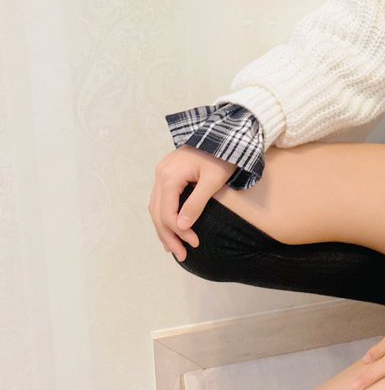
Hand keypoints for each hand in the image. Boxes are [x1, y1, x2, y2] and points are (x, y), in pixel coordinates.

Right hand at [149, 146, 236, 260]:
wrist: (224, 134)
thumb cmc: (222, 156)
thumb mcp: (213, 181)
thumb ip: (196, 204)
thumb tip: (181, 227)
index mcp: (169, 176)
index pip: (168, 213)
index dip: (179, 231)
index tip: (194, 243)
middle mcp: (160, 174)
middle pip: (157, 212)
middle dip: (168, 235)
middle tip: (181, 255)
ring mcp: (162, 172)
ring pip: (156, 207)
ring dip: (164, 228)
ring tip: (173, 248)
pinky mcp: (167, 173)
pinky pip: (161, 199)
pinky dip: (164, 215)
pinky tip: (171, 228)